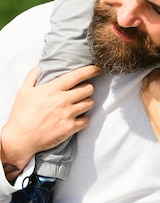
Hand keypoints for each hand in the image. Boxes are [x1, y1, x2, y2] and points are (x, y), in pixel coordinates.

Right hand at [1, 64, 99, 182]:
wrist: (19, 140)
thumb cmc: (21, 115)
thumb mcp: (24, 91)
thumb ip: (34, 74)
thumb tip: (42, 63)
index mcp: (52, 89)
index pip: (77, 75)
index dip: (90, 70)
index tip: (97, 68)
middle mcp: (62, 100)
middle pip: (88, 88)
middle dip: (87, 88)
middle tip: (82, 91)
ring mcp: (67, 114)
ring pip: (90, 103)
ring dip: (86, 103)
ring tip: (78, 105)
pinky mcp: (69, 128)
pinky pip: (86, 120)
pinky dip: (83, 119)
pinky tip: (76, 118)